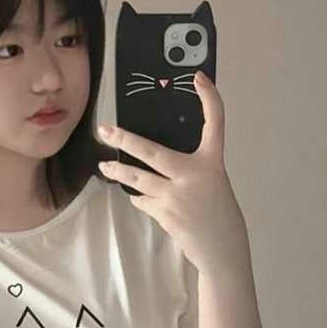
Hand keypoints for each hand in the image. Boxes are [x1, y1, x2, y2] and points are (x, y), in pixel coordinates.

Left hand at [97, 71, 248, 274]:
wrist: (222, 249)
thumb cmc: (218, 213)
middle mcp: (194, 175)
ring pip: (138, 179)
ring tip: (104, 167)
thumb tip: (158, 160)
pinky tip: (140, 197)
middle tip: (105, 131)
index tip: (199, 78)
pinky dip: (140, 197)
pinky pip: (144, 200)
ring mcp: (177, 196)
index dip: (209, 98)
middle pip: (152, 152)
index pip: (215, 123)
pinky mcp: (165, 214)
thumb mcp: (212, 182)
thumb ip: (190, 169)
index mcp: (212, 163)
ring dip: (118, 173)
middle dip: (125, 140)